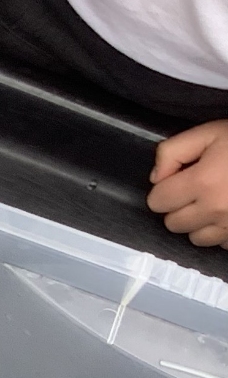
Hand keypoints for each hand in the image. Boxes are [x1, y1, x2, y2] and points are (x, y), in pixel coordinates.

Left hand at [148, 119, 227, 245]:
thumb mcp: (210, 133)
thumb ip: (172, 152)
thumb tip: (157, 179)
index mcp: (202, 183)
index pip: (157, 202)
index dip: (164, 189)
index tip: (179, 180)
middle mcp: (216, 210)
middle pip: (173, 224)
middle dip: (179, 207)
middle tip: (197, 190)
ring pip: (196, 238)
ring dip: (199, 223)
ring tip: (214, 202)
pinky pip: (222, 244)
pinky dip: (222, 232)